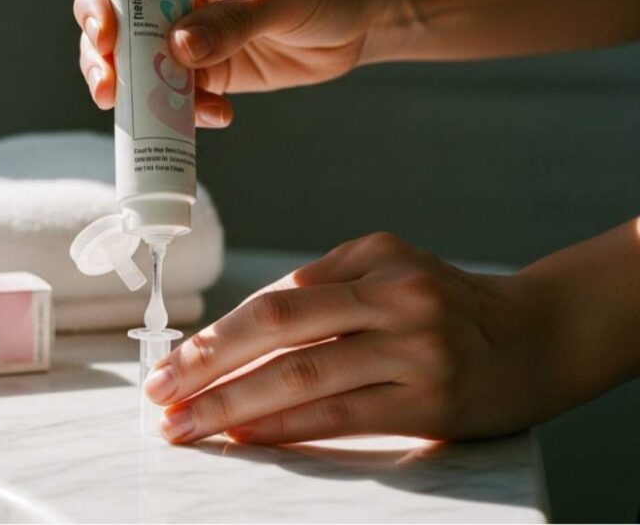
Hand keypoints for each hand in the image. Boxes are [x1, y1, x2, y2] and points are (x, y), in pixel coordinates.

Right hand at [73, 0, 392, 127]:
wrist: (366, 14)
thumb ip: (234, 20)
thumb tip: (181, 48)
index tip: (103, 31)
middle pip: (117, 20)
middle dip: (103, 56)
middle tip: (109, 86)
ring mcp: (190, 32)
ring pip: (140, 64)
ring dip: (135, 94)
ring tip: (147, 117)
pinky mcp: (208, 69)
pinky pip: (179, 95)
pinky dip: (184, 113)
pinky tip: (215, 115)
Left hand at [143, 232, 577, 443]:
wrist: (536, 338)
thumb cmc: (445, 304)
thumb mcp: (389, 269)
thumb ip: (322, 286)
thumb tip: (240, 334)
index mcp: (375, 259)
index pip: (276, 298)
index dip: (217, 334)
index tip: (171, 363)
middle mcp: (393, 297)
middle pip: (278, 326)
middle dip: (207, 364)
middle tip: (159, 392)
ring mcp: (414, 348)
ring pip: (303, 374)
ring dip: (233, 403)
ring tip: (186, 423)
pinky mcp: (428, 401)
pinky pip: (340, 414)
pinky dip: (285, 426)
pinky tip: (244, 436)